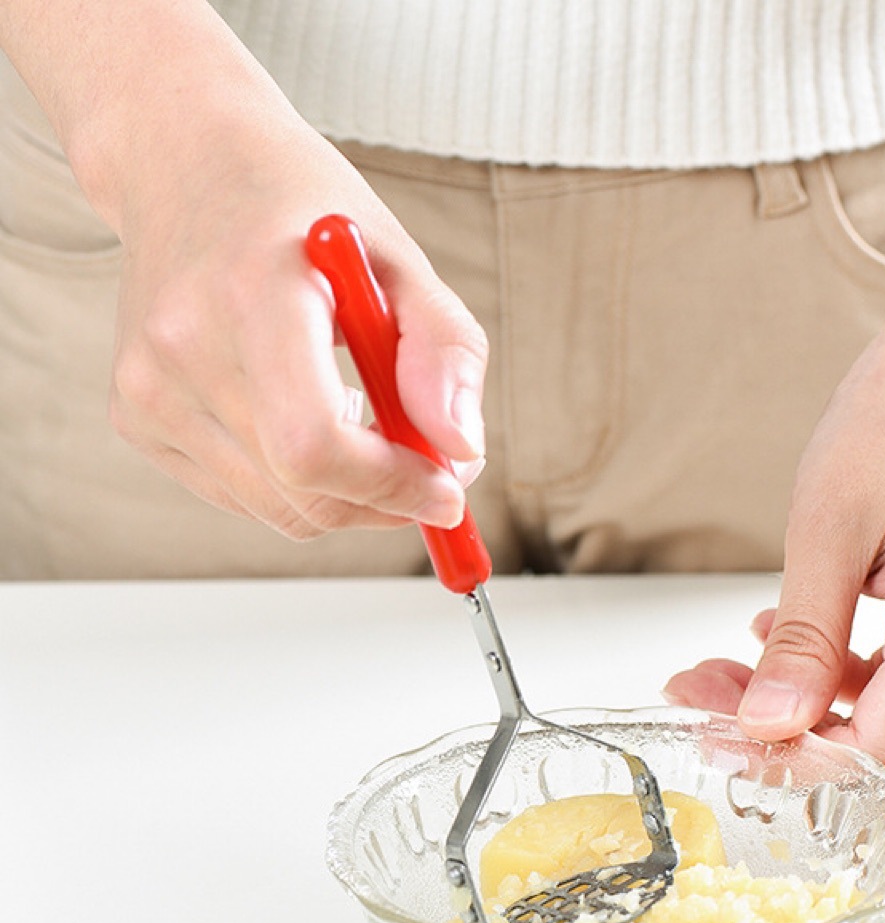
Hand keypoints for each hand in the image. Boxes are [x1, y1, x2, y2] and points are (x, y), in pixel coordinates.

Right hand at [107, 106, 486, 538]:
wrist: (185, 164)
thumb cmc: (302, 211)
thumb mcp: (398, 258)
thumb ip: (445, 351)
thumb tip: (462, 452)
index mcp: (251, 293)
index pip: (313, 443)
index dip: (390, 485)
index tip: (447, 490)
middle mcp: (182, 346)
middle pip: (301, 491)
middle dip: (384, 500)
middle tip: (428, 471)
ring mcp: (147, 388)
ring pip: (278, 511)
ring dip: (347, 496)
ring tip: (367, 423)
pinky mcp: (137, 418)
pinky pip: (244, 498)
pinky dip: (296, 485)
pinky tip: (305, 415)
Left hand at [664, 310, 884, 770]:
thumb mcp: (826, 534)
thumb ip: (801, 644)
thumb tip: (767, 728)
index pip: (877, 747)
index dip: (792, 759)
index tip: (718, 745)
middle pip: (882, 736)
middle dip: (785, 728)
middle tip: (699, 696)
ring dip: (805, 700)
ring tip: (724, 668)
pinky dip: (842, 671)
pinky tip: (782, 640)